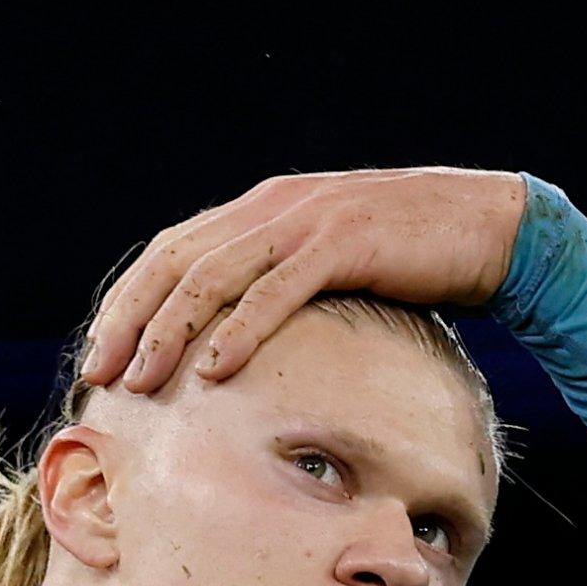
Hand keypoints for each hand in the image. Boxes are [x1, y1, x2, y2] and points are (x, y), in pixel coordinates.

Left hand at [80, 168, 529, 398]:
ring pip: (215, 277)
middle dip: (130, 320)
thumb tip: (227, 344)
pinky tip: (212, 370)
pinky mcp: (345, 242)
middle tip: (100, 373)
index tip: (99, 350)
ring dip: (170, 332)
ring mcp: (307, 220)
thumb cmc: (406, 260)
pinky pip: (277, 291)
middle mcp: (272, 205)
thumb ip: (275, 286)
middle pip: (176, 263)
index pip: (170, 252)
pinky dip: (240, 330)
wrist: (488, 226)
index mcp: (259, 208)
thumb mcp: (324, 268)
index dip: (128, 301)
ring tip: (142, 380)